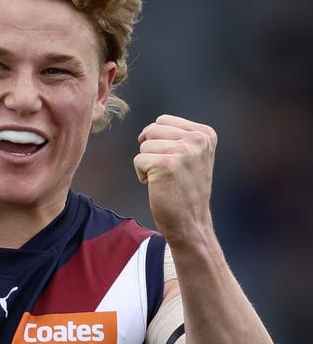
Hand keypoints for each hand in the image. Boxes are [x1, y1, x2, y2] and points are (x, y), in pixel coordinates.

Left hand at [133, 115, 217, 245]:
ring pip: (144, 145)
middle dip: (152, 151)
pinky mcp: (166, 164)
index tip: (174, 161)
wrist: (190, 222)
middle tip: (168, 172)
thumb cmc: (185, 188)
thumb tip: (147, 130)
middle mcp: (197, 139)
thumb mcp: (191, 156)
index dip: (158, 141)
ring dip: (148, 163)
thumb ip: (176, 136)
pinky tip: (158, 186)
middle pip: (151, 130)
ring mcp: (183, 151)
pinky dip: (142, 174)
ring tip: (165, 179)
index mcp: (205, 133)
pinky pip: (138, 160)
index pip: (163, 120)